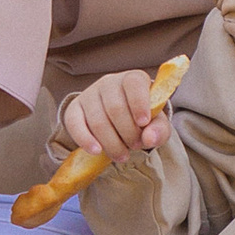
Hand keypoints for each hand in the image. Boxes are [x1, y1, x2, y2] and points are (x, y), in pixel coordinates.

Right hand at [54, 72, 174, 167]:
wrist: (120, 120)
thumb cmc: (141, 118)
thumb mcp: (156, 124)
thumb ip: (159, 130)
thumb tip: (150, 139)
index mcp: (133, 79)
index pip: (134, 84)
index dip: (139, 103)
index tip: (143, 123)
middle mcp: (109, 82)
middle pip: (115, 108)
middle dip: (128, 133)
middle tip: (136, 146)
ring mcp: (89, 94)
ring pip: (97, 121)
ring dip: (112, 143)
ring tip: (122, 155)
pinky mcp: (74, 109)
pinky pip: (74, 124)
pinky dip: (85, 140)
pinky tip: (97, 151)